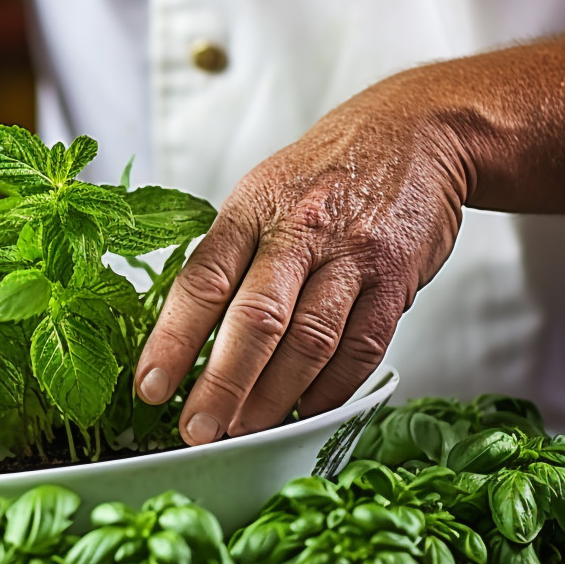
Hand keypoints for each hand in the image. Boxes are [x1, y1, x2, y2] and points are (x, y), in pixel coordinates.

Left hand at [135, 75, 469, 444]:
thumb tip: (181, 334)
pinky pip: (361, 348)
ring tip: (245, 431)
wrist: (414, 131)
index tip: (149, 387)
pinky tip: (304, 411)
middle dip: (222, 384)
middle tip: (197, 432)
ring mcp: (352, 257)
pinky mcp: (396, 280)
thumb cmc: (321, 173)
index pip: (201, 282)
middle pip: (256, 319)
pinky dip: (329, 389)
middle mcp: (300, 231)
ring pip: (309, 341)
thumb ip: (227, 255)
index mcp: (251, 210)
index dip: (171, 340)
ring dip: (274, 397)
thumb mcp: (258, 193)